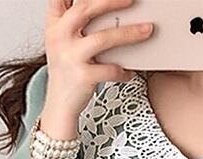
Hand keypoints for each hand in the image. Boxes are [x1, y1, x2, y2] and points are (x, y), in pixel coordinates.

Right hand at [44, 0, 154, 117]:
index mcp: (55, 25)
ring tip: (147, 30)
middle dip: (111, 1)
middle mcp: (59, 37)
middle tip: (131, 0)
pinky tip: (130, 72)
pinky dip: (124, 70)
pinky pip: (110, 69)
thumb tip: (106, 6)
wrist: (60, 104)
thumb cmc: (67, 71)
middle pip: (85, 10)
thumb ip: (75, 22)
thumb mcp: (63, 42)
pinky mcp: (82, 76)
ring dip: (129, 34)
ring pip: (103, 39)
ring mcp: (70, 56)